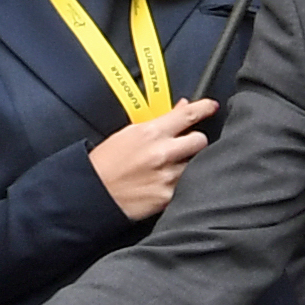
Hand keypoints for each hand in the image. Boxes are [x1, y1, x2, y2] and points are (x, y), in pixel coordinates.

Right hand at [88, 98, 215, 219]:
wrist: (93, 193)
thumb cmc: (106, 164)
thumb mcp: (128, 134)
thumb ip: (157, 122)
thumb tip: (180, 109)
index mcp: (151, 133)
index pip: (187, 115)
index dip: (204, 108)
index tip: (211, 107)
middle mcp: (162, 153)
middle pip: (200, 141)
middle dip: (196, 142)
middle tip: (186, 146)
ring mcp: (167, 176)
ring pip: (197, 165)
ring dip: (190, 165)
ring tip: (171, 169)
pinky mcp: (167, 197)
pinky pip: (187, 186)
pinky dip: (182, 184)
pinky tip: (167, 184)